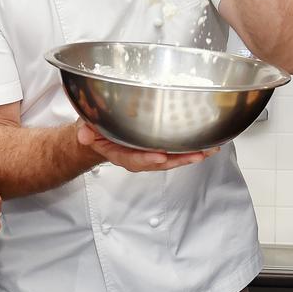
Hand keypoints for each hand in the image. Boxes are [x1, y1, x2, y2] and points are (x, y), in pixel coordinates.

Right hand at [75, 119, 216, 171]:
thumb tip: (83, 135)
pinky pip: (176, 151)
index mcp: (119, 154)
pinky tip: (207, 144)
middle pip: (159, 162)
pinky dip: (191, 149)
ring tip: (209, 150)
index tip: (160, 157)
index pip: (133, 159)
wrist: (98, 135)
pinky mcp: (158, 148)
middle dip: (178, 160)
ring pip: (171, 158)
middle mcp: (137, 157)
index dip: (146, 159)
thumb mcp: (86, 128)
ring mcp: (149, 153)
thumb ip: (85, 130)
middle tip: (196, 155)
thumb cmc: (95, 130)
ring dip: (191, 155)